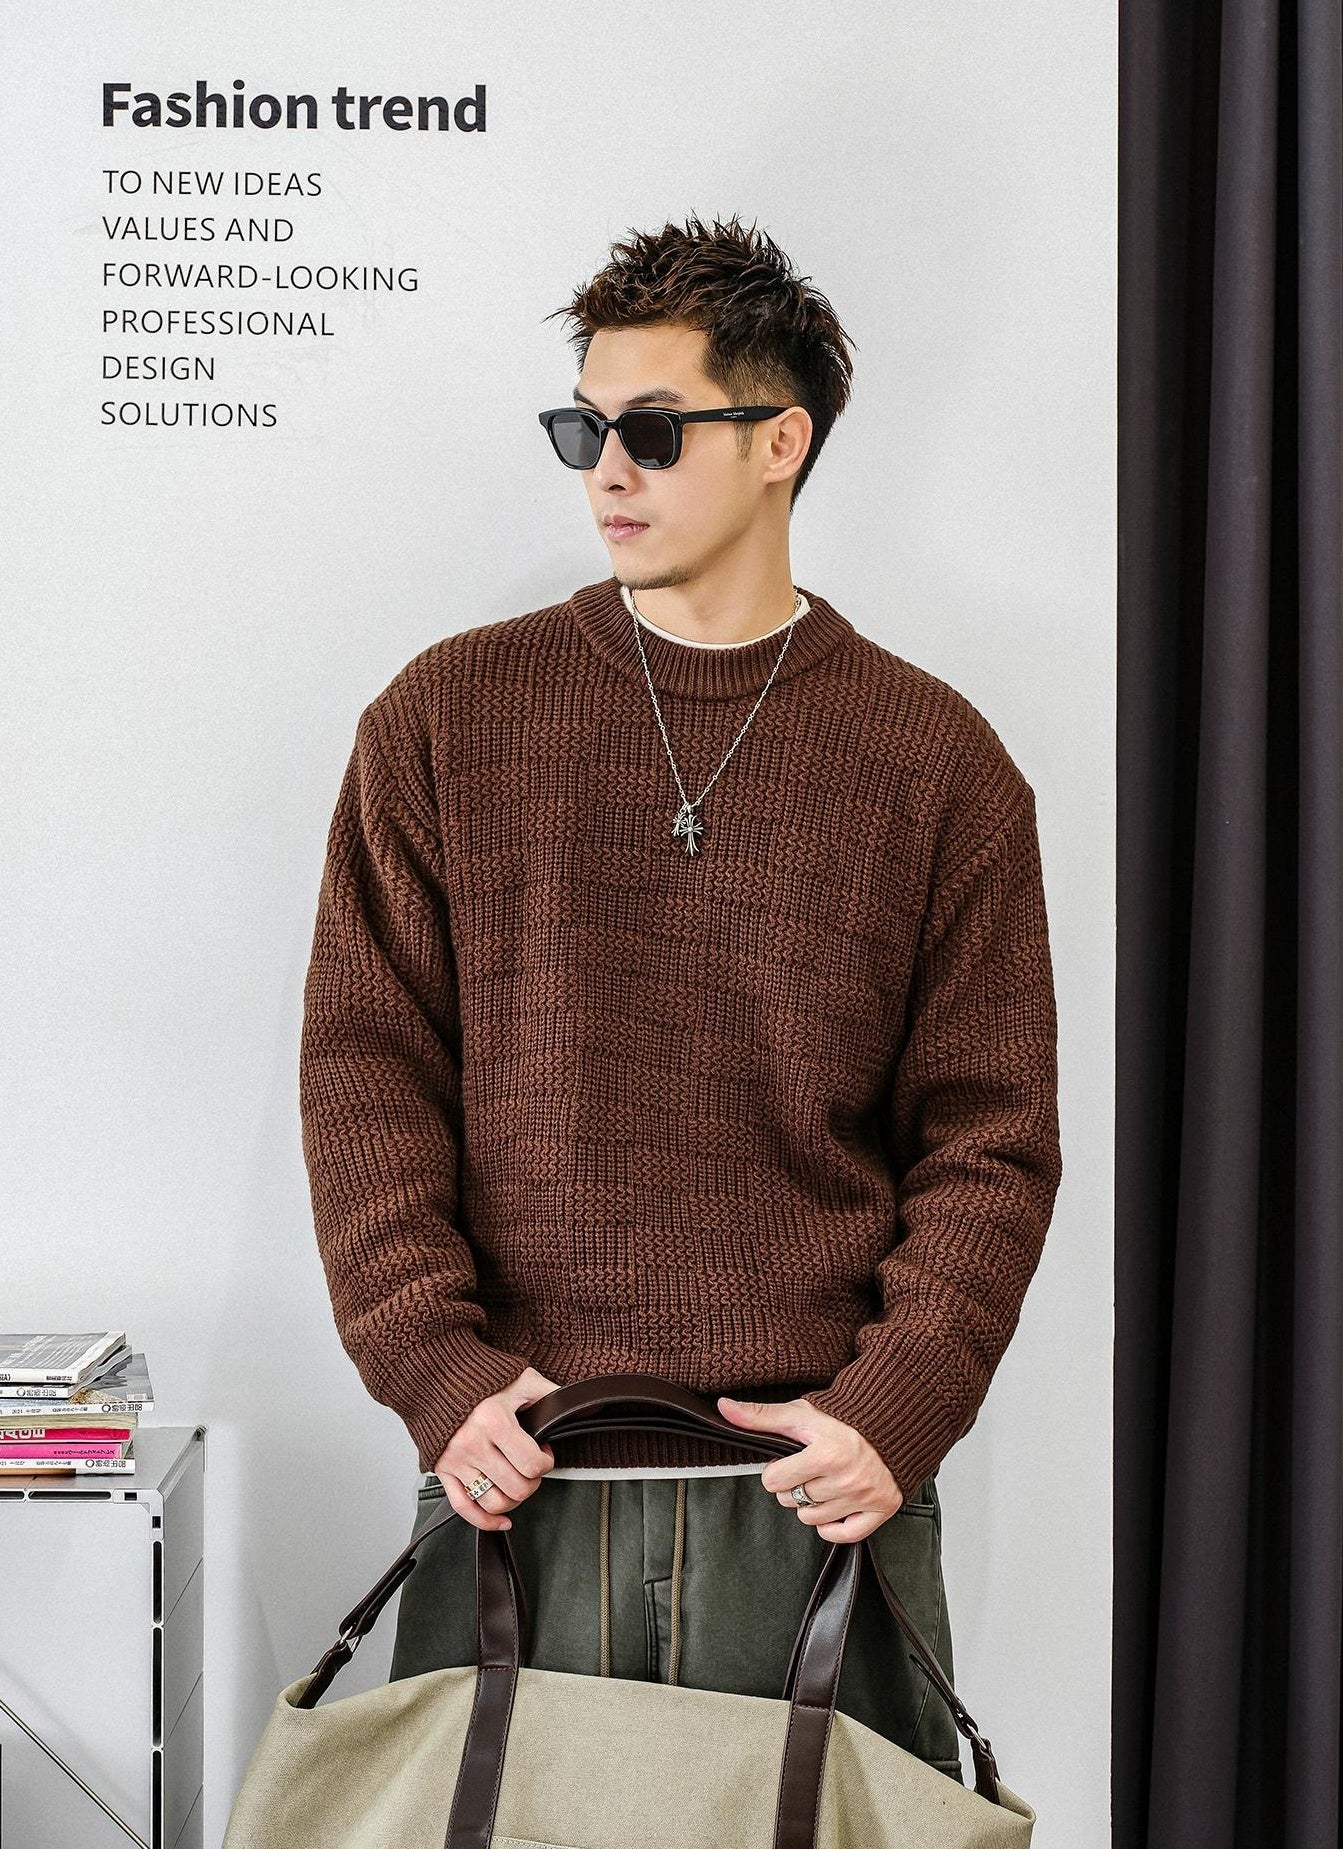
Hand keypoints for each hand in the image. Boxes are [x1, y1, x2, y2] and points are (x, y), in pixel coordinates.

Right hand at [434, 1366, 561, 1531]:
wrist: (438, 1375)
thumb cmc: (481, 1376)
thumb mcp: (521, 1379)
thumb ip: (552, 1395)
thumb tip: (587, 1406)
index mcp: (493, 1421)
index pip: (531, 1464)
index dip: (546, 1463)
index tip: (543, 1452)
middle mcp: (472, 1444)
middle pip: (515, 1488)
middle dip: (533, 1482)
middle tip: (532, 1468)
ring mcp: (455, 1460)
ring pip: (493, 1502)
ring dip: (514, 1500)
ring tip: (517, 1482)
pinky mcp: (442, 1470)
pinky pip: (463, 1508)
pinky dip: (485, 1521)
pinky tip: (501, 1520)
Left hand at [716, 1394, 904, 1540]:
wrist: (889, 1424)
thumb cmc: (842, 1418)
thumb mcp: (801, 1413)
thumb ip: (761, 1416)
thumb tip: (723, 1408)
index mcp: (826, 1453)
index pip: (774, 1481)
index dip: (776, 1471)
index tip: (788, 1461)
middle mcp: (846, 1478)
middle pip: (791, 1501)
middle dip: (792, 1486)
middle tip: (807, 1469)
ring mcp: (864, 1496)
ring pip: (812, 1519)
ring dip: (810, 1504)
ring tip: (821, 1482)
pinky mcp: (881, 1509)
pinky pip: (843, 1535)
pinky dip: (832, 1526)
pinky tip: (833, 1505)